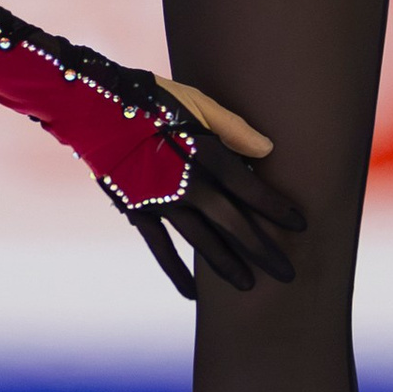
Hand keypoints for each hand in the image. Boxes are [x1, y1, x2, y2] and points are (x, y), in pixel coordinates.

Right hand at [128, 75, 305, 301]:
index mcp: (203, 150)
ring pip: (202, 240)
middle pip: (232, 222)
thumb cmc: (148, 97)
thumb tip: (268, 149)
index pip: (249, 187)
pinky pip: (161, 247)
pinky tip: (193, 294)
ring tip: (250, 286)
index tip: (300, 225)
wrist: (91, 106)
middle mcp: (186, 181)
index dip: (275, 208)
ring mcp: (160, 200)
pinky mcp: (136, 210)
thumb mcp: (194, 100)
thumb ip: (231, 127)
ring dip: (227, 265)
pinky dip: (176, 271)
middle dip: (262, 249)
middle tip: (288, 273)